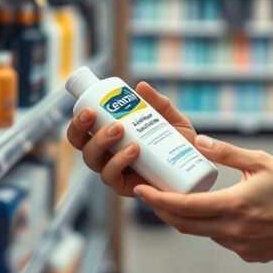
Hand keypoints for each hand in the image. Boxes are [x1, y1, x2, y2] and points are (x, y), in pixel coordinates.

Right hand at [66, 81, 196, 196]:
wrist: (193, 167)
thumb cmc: (178, 143)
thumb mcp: (170, 118)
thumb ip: (157, 103)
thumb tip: (141, 86)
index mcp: (110, 136)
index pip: (84, 129)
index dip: (79, 119)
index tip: (89, 107)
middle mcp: (107, 154)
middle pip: (80, 143)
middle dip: (79, 128)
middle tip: (93, 114)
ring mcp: (114, 170)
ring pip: (91, 159)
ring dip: (100, 141)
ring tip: (119, 129)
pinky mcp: (123, 186)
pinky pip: (110, 176)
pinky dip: (118, 162)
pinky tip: (133, 150)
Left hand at [135, 136, 272, 263]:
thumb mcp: (262, 162)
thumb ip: (227, 153)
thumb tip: (199, 141)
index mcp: (232, 206)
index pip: (183, 207)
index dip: (158, 200)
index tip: (140, 191)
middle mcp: (232, 230)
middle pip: (185, 225)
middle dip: (164, 212)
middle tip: (152, 197)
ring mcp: (240, 246)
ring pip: (204, 233)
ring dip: (191, 218)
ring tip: (188, 199)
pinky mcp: (249, 254)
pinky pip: (224, 240)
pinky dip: (216, 226)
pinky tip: (224, 212)